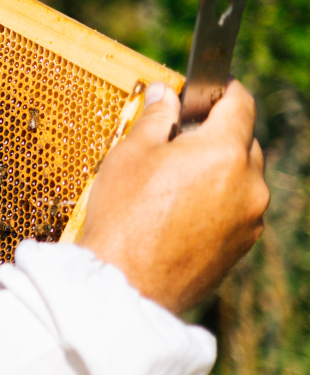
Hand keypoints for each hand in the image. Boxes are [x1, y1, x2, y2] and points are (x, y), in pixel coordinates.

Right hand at [79, 79, 268, 314]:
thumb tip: (165, 94)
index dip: (224, 90)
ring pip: (242, 179)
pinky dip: (217, 202)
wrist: (126, 284)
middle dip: (217, 134)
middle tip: (177, 139)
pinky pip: (236, 211)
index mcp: (225, 151)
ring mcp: (249, 220)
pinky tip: (178, 211)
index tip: (206, 90)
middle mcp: (250, 185)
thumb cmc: (124, 214)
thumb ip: (155, 118)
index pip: (241, 104)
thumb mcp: (130, 154)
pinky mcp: (241, 249)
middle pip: (245, 142)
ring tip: (174, 181)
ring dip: (219, 170)